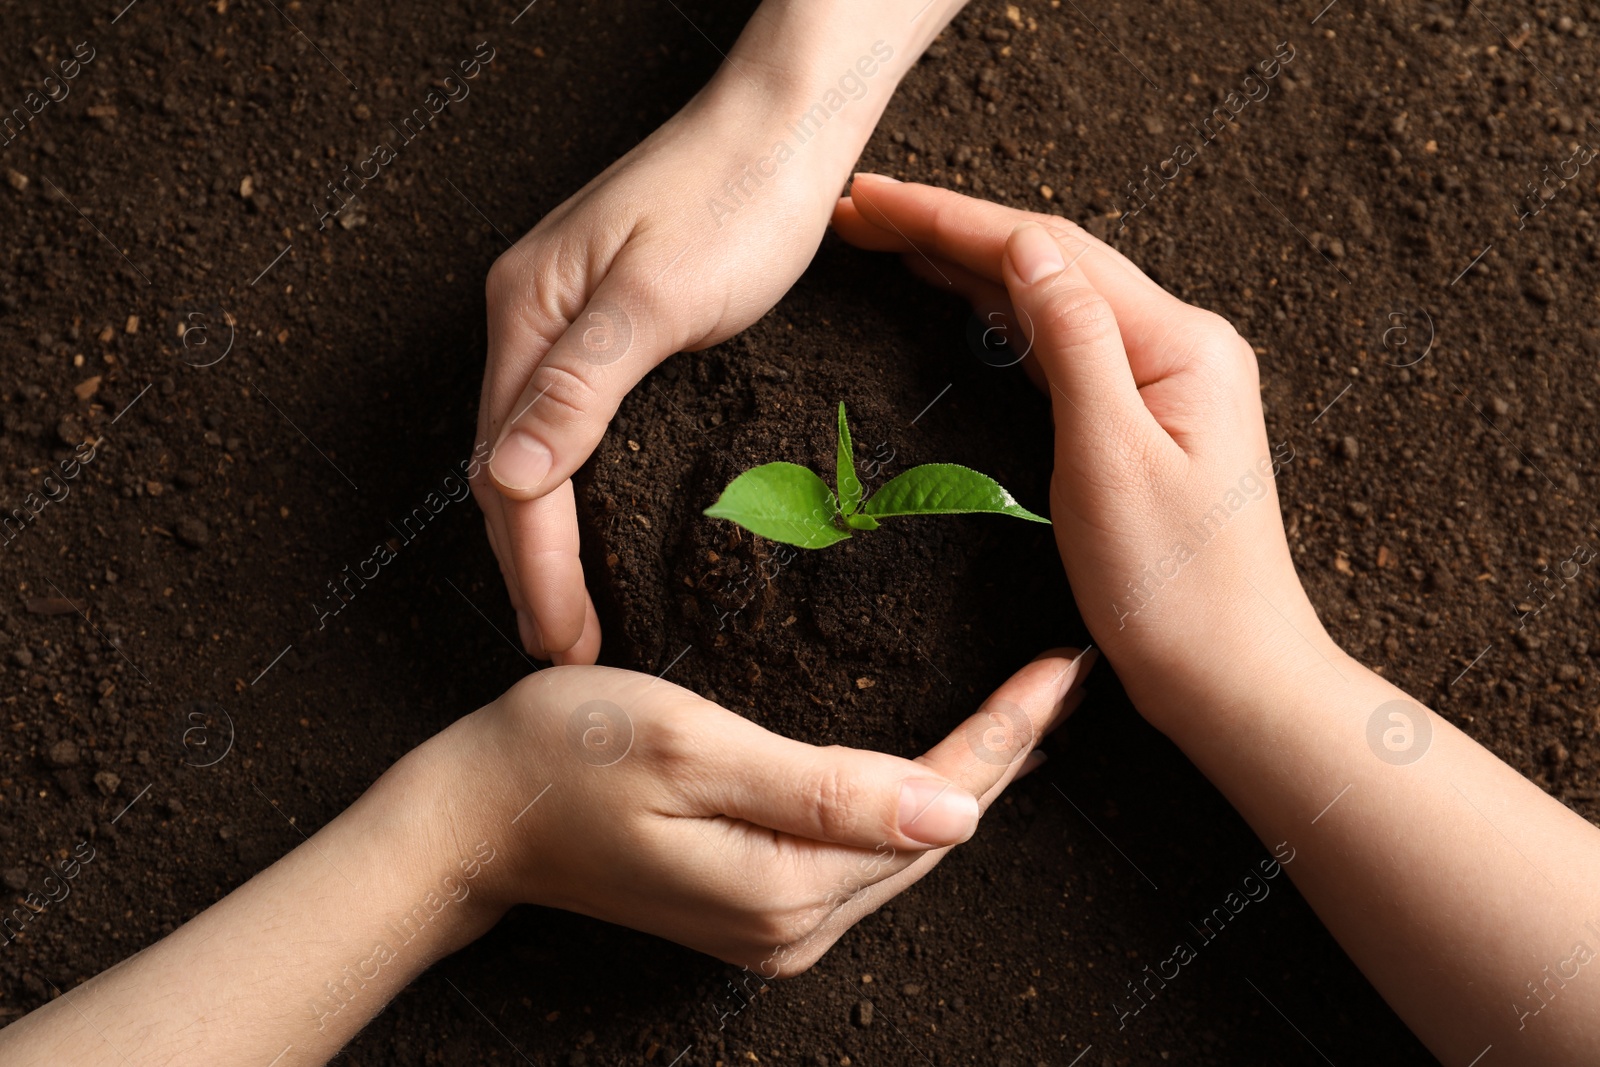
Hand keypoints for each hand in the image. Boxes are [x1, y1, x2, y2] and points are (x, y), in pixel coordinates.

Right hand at [396, 648, 1093, 973]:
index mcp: (788, 886)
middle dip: (1007, 754)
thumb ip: (822, 790)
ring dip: (969, 778)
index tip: (1064, 667)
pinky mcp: (753, 907)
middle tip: (1065, 675)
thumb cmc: (565, 756)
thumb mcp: (692, 751)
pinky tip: (937, 763)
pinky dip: (910, 802)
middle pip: (933, 831)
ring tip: (1026, 712)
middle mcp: (795, 924)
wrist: (471, 816)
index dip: (1007, 734)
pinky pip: (860, 853)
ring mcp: (775, 925)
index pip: (934, 804)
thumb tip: (954, 814)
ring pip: (904, 845)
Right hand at [473, 77, 851, 664]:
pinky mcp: (609, 323)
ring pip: (535, 452)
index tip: (563, 639)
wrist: (786, 125)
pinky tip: (597, 527)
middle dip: (532, 568)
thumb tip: (503, 482)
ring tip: (571, 612)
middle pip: (509, 468)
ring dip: (547, 539)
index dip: (535, 566)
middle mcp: (530, 318)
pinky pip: (571, 425)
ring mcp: (565, 320)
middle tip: (565, 649)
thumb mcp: (657, 299)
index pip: (511, 470)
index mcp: (527, 314)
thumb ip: (577, 391)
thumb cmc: (737, 197)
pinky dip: (576, 491)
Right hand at [833, 177, 1325, 731]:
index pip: (1045, 253)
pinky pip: (1063, 344)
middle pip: (1048, 261)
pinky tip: (962, 299)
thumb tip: (1026, 248)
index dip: (949, 221)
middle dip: (950, 229)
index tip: (870, 202)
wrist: (1231, 677)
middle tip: (860, 213)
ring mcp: (1165, 379)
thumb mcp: (1111, 459)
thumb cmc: (1175, 589)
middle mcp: (1178, 345)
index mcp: (1178, 343)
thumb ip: (1071, 342)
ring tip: (891, 238)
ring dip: (969, 264)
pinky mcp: (1147, 416)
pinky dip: (1002, 316)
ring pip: (1052, 298)